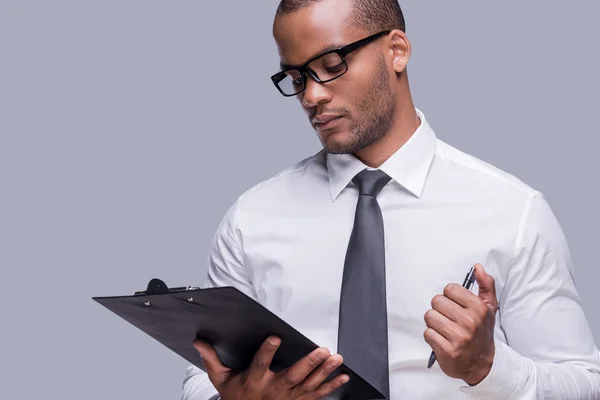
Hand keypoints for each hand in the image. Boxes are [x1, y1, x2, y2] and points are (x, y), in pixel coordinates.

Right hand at [193, 336, 349, 399]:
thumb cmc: (236, 396)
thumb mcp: (220, 379)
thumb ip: (211, 359)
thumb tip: (198, 340)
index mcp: (254, 380)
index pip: (260, 364)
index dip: (267, 351)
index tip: (275, 337)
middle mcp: (273, 390)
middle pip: (292, 376)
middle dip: (308, 363)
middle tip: (320, 350)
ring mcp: (289, 397)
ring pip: (309, 384)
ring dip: (324, 372)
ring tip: (335, 358)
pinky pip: (317, 394)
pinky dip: (332, 386)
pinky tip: (343, 376)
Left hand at [423, 263, 497, 385]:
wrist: (481, 364)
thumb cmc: (482, 333)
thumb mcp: (489, 308)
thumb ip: (486, 285)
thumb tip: (478, 267)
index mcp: (479, 308)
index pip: (450, 289)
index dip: (449, 297)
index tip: (455, 305)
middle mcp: (470, 322)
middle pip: (437, 301)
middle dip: (440, 310)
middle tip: (449, 319)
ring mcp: (459, 337)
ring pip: (429, 316)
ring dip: (434, 323)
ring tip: (445, 329)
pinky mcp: (447, 351)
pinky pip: (427, 333)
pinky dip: (432, 337)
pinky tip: (442, 340)